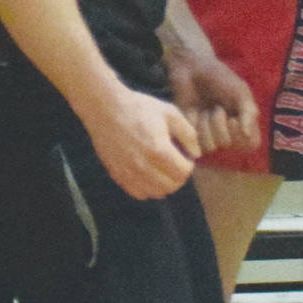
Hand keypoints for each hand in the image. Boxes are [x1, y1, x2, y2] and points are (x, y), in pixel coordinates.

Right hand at [85, 83, 198, 199]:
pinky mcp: (118, 175)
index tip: (185, 157)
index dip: (189, 166)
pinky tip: (148, 174)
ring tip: (163, 169)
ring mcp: (129, 173)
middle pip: (171, 186)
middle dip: (178, 176)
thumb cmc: (139, 108)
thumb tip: (196, 154)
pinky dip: (148, 188)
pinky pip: (139, 193)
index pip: (183, 173)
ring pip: (156, 193)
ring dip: (164, 184)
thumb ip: (188, 134)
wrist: (106, 109)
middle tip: (176, 163)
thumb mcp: (170, 113)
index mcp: (159, 150)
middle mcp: (143, 166)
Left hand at [166, 46, 259, 155]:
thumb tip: (248, 134)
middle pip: (228, 144)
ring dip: (207, 124)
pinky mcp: (193, 134)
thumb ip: (248, 112)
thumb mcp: (240, 91)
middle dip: (220, 123)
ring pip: (211, 146)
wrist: (192, 70)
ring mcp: (211, 135)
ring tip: (205, 110)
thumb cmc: (220, 78)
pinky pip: (196, 142)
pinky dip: (196, 126)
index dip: (242, 135)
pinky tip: (195, 113)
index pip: (252, 144)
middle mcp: (230, 132)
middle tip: (217, 107)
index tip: (234, 119)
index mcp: (245, 122)